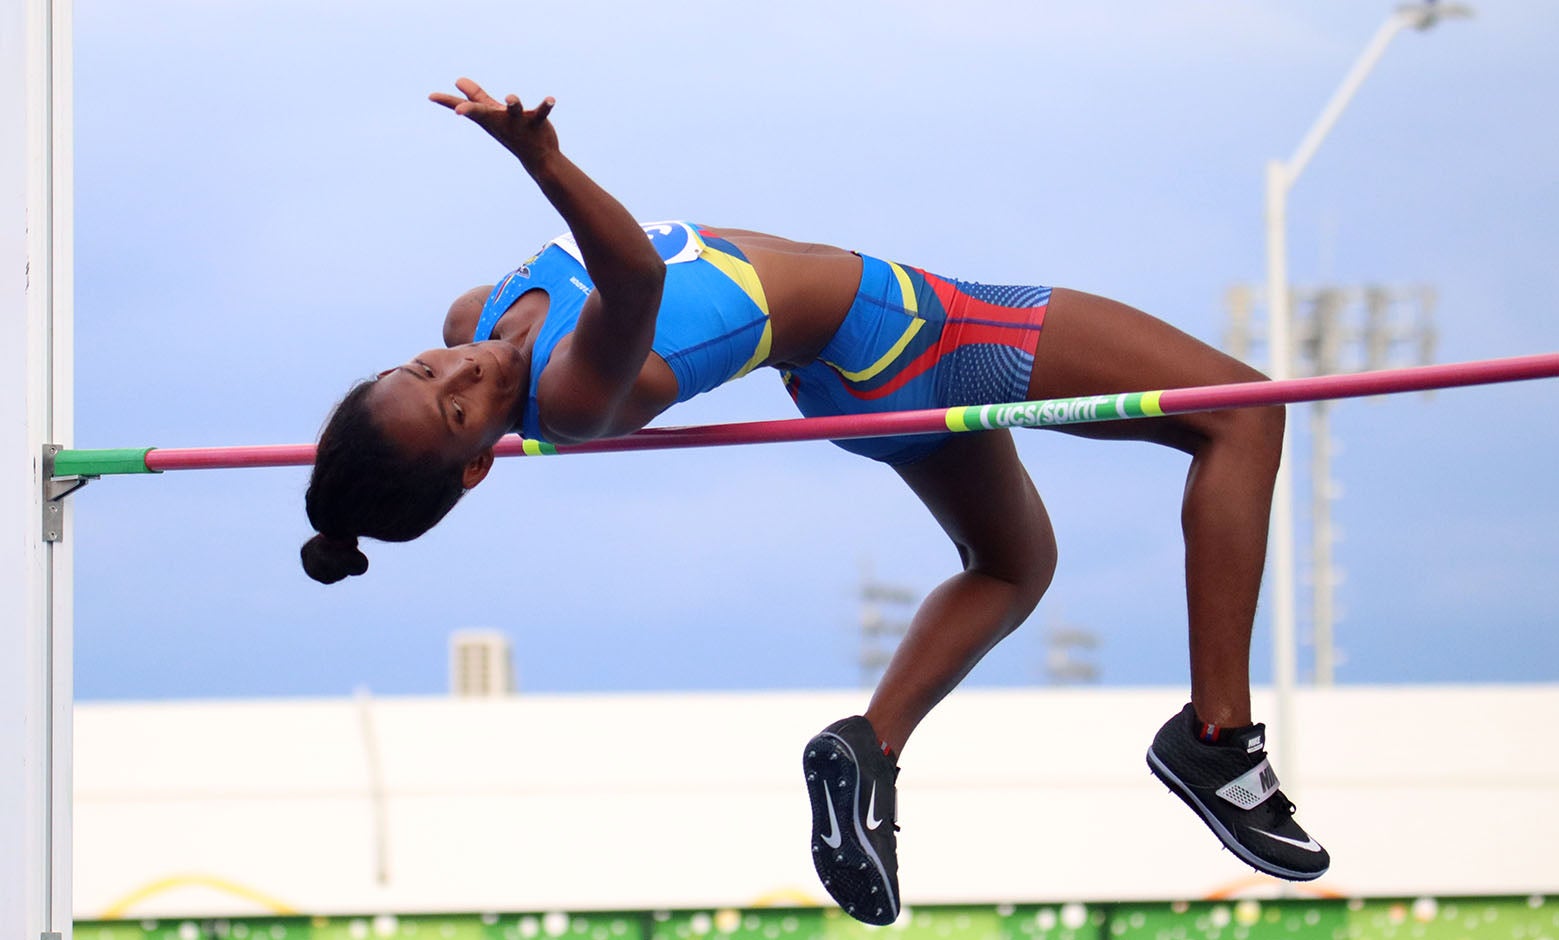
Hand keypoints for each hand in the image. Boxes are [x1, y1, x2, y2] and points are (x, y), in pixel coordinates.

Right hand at [430, 77, 558, 166]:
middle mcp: (501, 120)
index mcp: (488, 117)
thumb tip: (458, 80)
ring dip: (513, 103)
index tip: (431, 96)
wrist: (538, 157)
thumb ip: (477, 97)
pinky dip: (546, 106)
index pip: (466, 108)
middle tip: (458, 111)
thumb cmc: (511, 132)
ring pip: (514, 111)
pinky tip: (551, 100)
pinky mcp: (537, 123)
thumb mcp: (491, 114)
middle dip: (470, 111)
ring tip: (510, 98)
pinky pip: (542, 113)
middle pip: (483, 113)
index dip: (448, 102)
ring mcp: (519, 123)